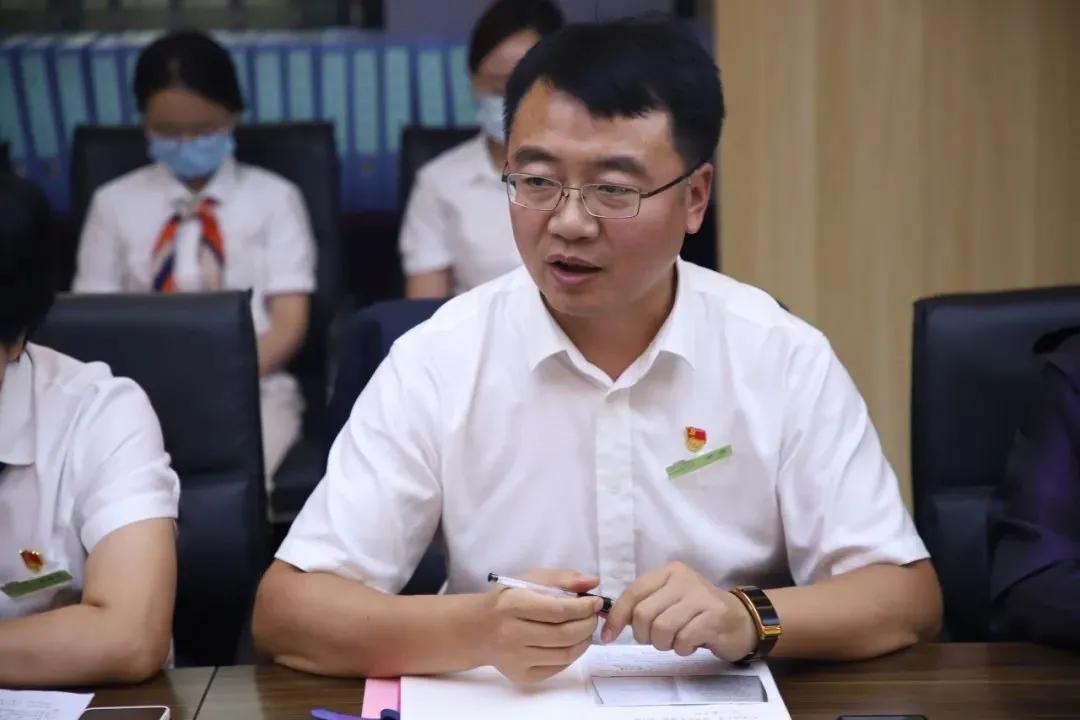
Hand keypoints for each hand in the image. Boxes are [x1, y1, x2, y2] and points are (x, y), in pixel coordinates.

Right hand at [480, 568, 603, 682]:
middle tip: (593, 616)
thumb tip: (593, 582)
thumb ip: (562, 578)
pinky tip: (572, 643)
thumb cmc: (506, 601)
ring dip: (584, 641)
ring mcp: (516, 658)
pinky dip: (571, 655)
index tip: (595, 602)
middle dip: (587, 624)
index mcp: (514, 605)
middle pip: (564, 634)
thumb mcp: (529, 580)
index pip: (558, 610)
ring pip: (564, 654)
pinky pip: (556, 668)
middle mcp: (513, 634)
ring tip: (586, 629)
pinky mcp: (521, 675)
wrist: (477, 630)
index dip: (583, 607)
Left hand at [600, 562, 756, 660]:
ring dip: (664, 644)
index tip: (608, 637)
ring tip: (676, 641)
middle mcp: (683, 579)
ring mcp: (700, 596)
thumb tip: (609, 620)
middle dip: (644, 636)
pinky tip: (692, 643)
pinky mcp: (714, 616)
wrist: (741, 620)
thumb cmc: (697, 613)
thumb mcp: (668, 601)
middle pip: (644, 614)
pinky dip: (682, 649)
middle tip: (656, 640)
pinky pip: (683, 640)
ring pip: (662, 629)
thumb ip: (643, 606)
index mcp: (668, 572)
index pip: (633, 593)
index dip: (617, 617)